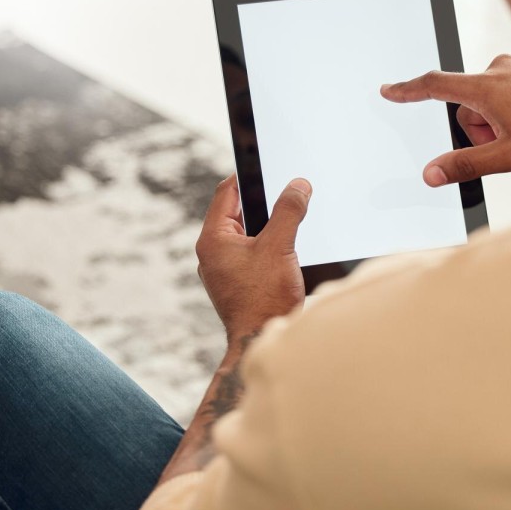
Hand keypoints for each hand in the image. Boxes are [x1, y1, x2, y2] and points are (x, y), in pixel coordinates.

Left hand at [195, 174, 311, 343]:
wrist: (261, 342)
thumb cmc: (264, 300)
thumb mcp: (279, 246)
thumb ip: (288, 211)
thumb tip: (298, 185)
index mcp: (213, 239)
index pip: (226, 192)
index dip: (247, 176)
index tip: (268, 166)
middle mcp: (212, 253)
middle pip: (236, 212)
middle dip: (263, 204)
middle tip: (286, 195)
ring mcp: (222, 270)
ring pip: (245, 234)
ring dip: (267, 228)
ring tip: (289, 225)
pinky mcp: (235, 283)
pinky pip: (249, 254)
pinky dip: (266, 247)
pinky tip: (285, 253)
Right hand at [381, 53, 510, 185]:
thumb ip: (467, 165)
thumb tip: (432, 174)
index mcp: (487, 87)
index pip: (435, 85)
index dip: (408, 90)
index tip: (389, 90)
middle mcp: (500, 68)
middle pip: (469, 105)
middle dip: (482, 128)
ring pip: (492, 98)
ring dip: (502, 118)